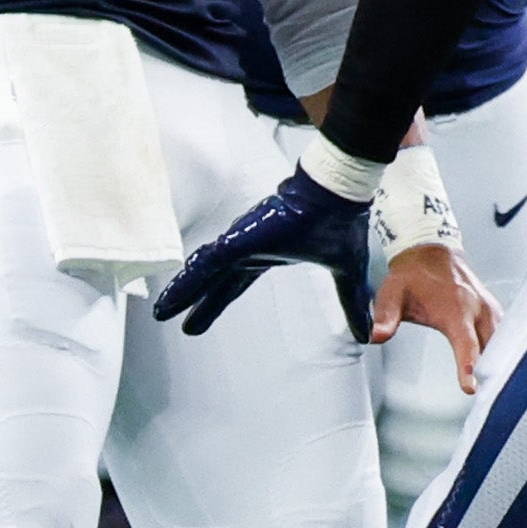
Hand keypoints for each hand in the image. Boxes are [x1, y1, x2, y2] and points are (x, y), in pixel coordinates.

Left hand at [153, 173, 371, 340]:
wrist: (340, 194)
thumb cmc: (341, 222)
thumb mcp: (345, 273)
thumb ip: (350, 302)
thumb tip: (365, 333)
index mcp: (269, 255)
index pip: (235, 284)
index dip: (216, 302)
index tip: (198, 321)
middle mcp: (250, 248)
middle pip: (214, 281)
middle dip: (195, 301)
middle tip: (171, 318)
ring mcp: (242, 242)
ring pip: (203, 271)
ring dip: (182, 291)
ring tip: (161, 310)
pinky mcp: (241, 238)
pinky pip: (208, 262)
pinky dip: (190, 278)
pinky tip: (174, 292)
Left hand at [372, 242, 497, 391]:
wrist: (430, 252)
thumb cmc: (413, 275)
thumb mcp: (392, 293)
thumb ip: (386, 316)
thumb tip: (377, 335)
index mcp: (455, 308)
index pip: (465, 343)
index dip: (469, 365)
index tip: (472, 385)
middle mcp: (477, 309)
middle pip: (492, 347)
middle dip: (492, 371)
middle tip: (491, 396)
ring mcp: (489, 308)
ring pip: (503, 342)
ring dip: (501, 363)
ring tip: (499, 389)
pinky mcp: (493, 310)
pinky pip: (505, 334)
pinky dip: (505, 352)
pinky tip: (501, 369)